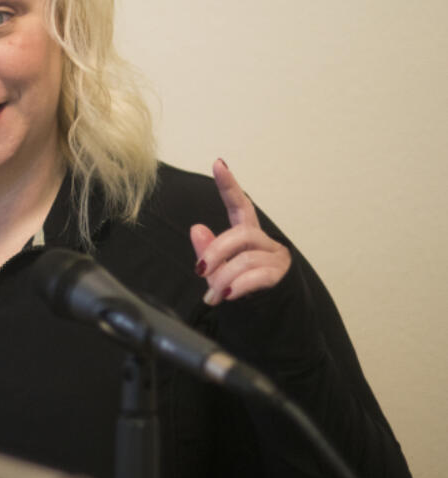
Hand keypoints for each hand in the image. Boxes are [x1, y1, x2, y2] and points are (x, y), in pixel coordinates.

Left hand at [189, 159, 290, 305]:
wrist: (270, 313)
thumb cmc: (241, 286)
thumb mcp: (218, 269)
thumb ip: (208, 251)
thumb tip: (196, 229)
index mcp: (247, 233)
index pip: (239, 204)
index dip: (228, 185)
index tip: (218, 164)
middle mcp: (264, 240)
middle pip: (240, 234)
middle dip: (216, 253)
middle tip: (201, 271)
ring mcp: (275, 257)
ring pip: (245, 259)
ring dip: (223, 278)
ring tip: (212, 294)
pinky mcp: (280, 275)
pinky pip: (256, 277)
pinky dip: (237, 287)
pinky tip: (226, 296)